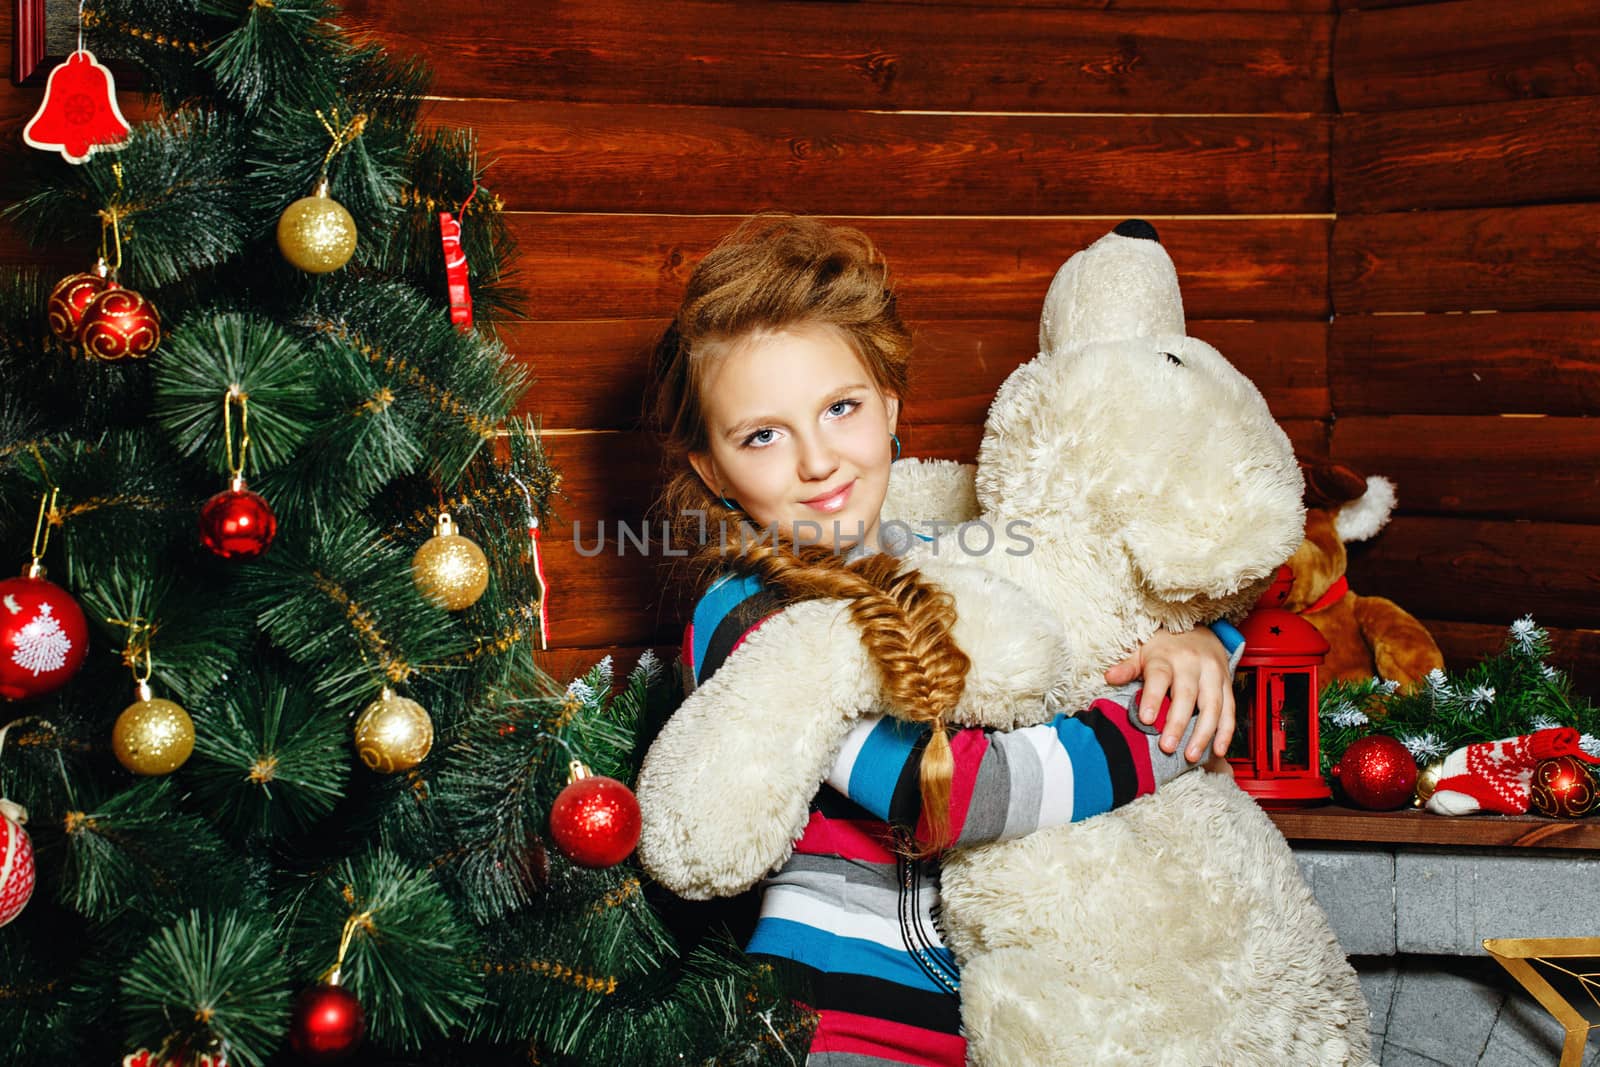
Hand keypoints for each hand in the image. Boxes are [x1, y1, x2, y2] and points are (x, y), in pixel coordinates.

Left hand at [1104, 626, 1234, 760]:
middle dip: (1178, 723)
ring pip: (1212, 705)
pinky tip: (1218, 750)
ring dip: (1203, 733)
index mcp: (1167, 657)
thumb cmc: (1165, 646)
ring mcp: (1213, 674)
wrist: (1198, 630)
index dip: (1153, 698)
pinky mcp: (1227, 683)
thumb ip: (1128, 666)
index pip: (1159, 677)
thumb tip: (1110, 676)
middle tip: (1168, 747)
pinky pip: (1230, 709)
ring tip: (1191, 756)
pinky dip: (1226, 732)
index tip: (1146, 719)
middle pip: (1186, 695)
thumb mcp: (1142, 650)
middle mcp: (1192, 664)